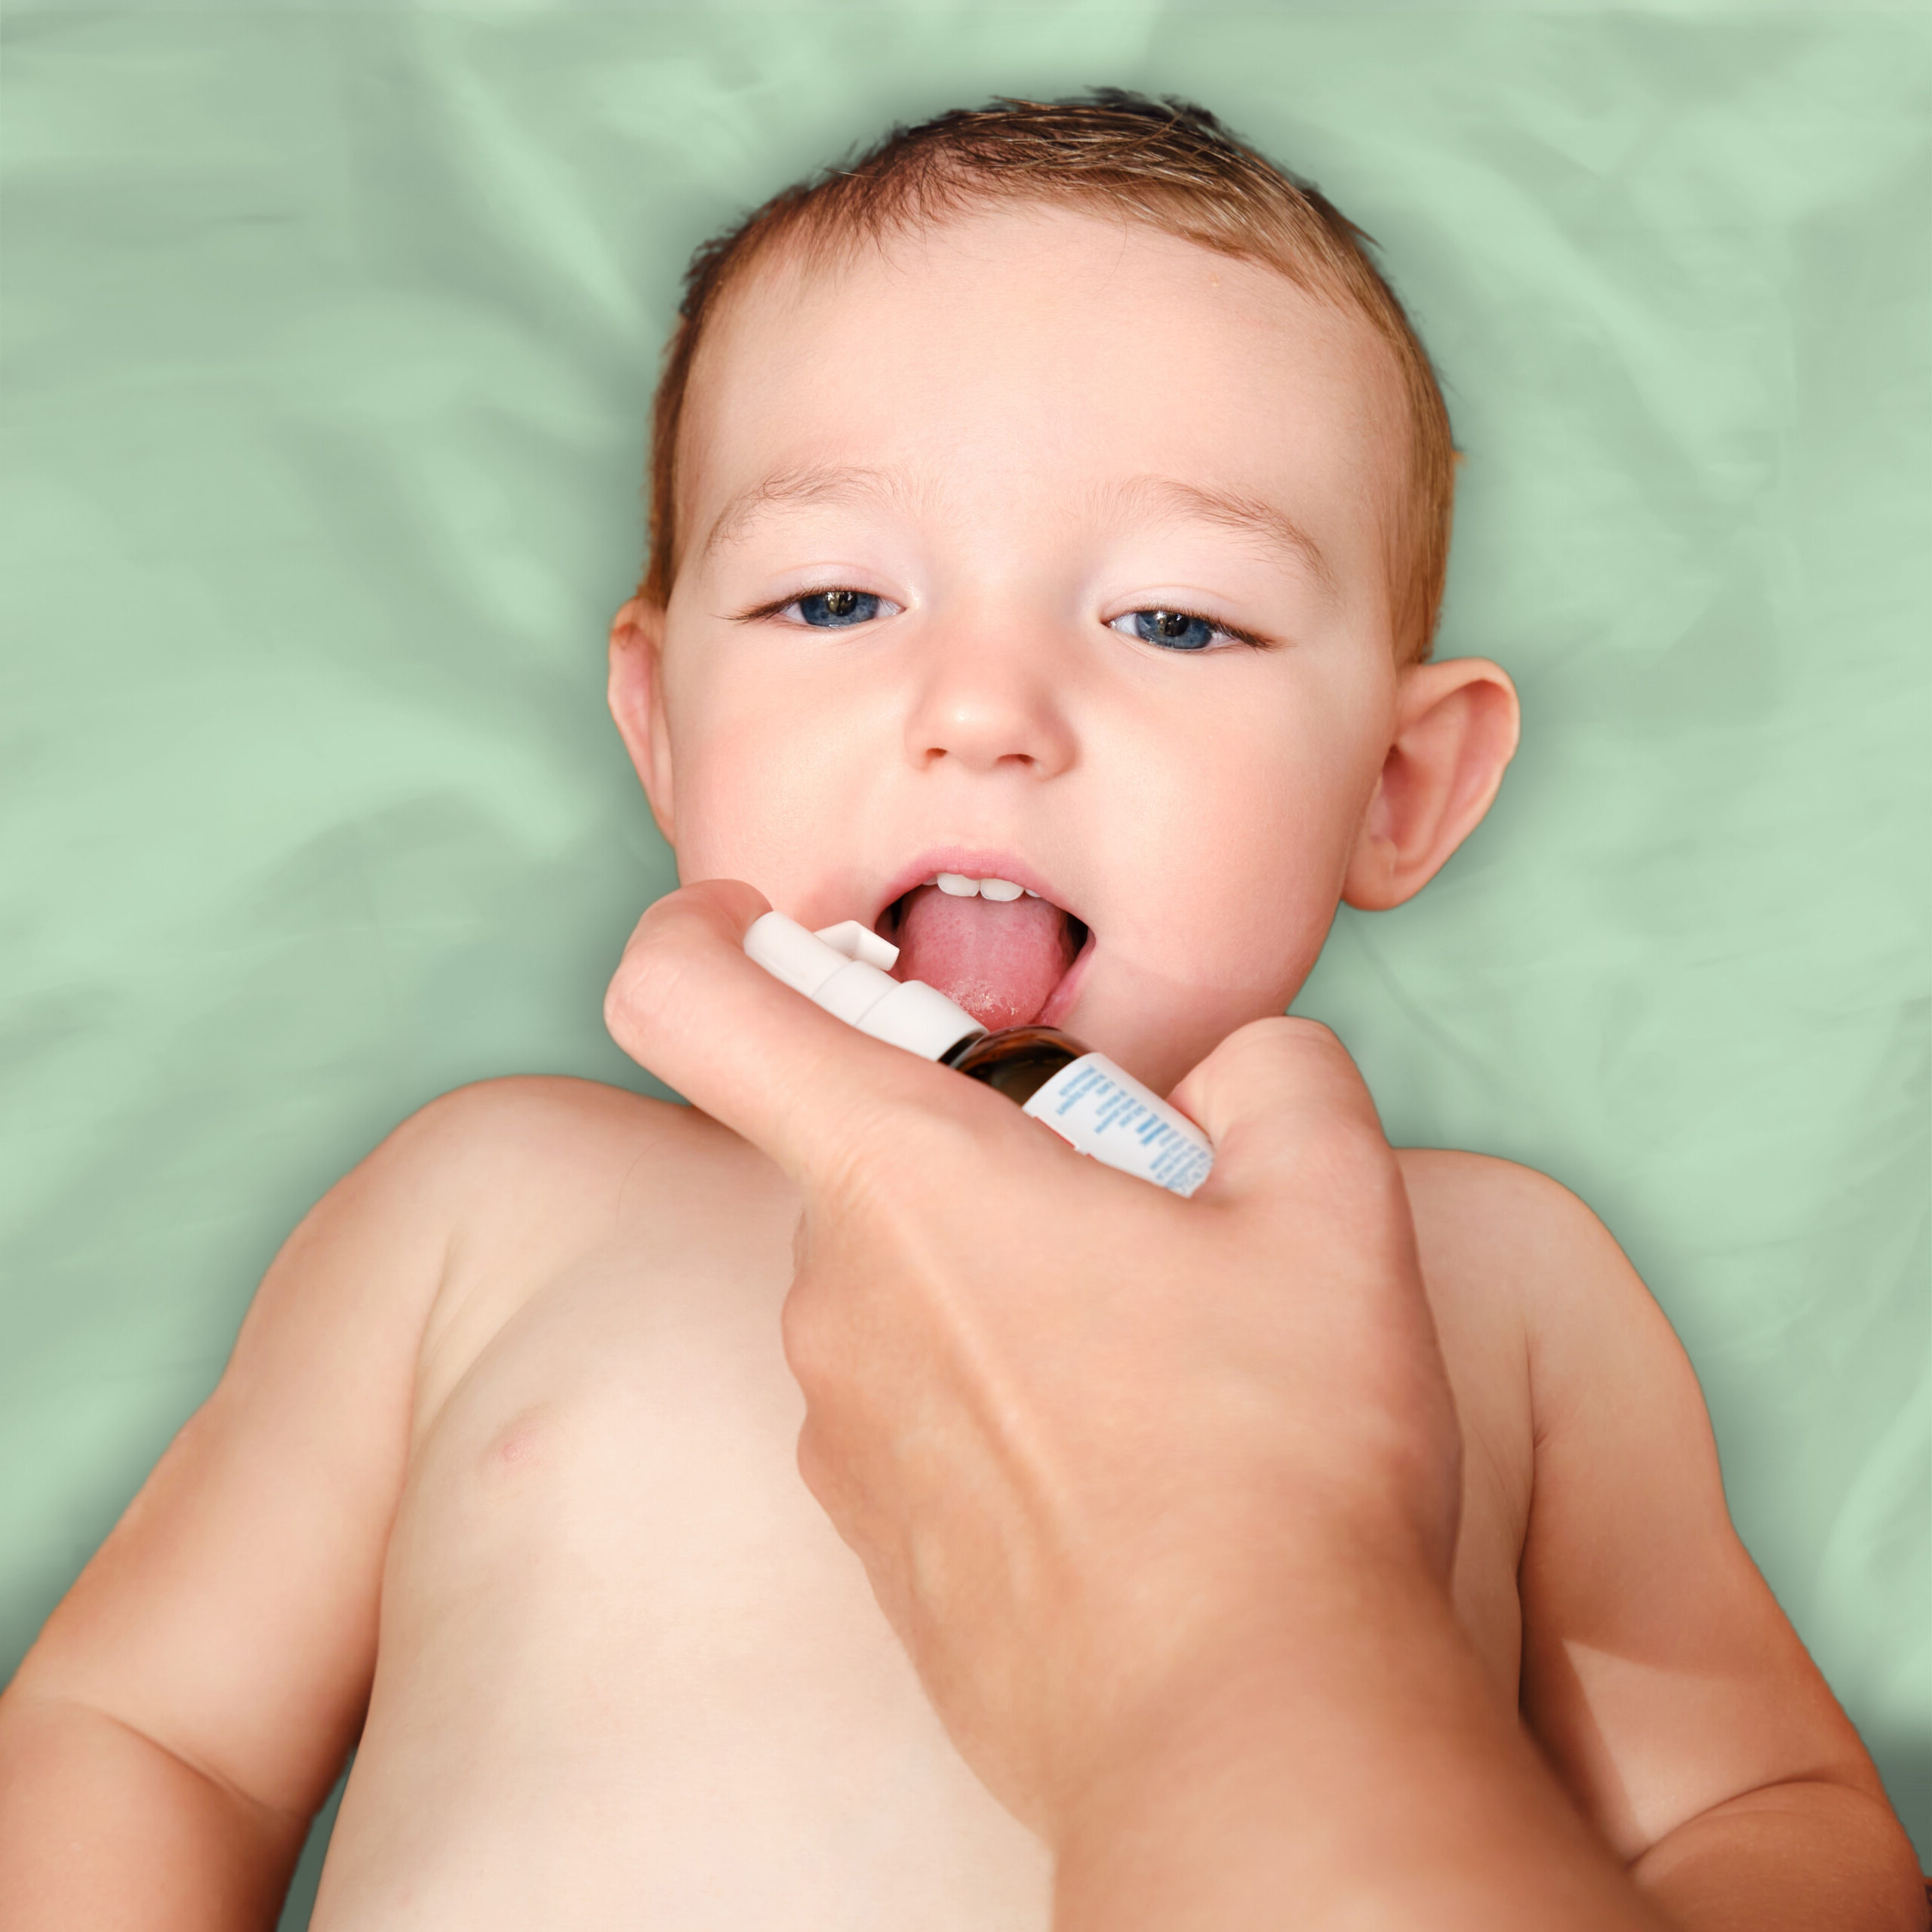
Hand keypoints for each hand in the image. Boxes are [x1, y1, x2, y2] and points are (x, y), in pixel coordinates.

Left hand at [604, 880, 1464, 1834]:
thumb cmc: (1273, 1463)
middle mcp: (831, 1297)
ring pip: (904, 1275)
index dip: (708, 931)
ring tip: (1157, 1359)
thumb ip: (1273, 1071)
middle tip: (1141, 1217)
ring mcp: (841, 1428)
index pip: (695, 999)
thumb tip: (1232, 1078)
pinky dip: (999, 1385)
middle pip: (866, 1144)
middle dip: (993, 1146)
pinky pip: (916, 1398)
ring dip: (1008, 1272)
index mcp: (905, 1178)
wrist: (1240, 1732)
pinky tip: (1124, 1459)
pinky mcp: (876, 1532)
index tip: (776, 931)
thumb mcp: (1333, 1205)